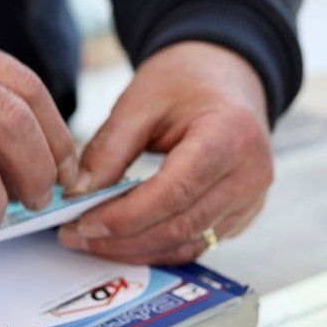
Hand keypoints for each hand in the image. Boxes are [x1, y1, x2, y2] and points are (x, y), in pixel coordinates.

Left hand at [58, 41, 273, 262]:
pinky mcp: (242, 215)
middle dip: (122, 239)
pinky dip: (156, 247)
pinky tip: (122, 240)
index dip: (126, 216)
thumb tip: (78, 196)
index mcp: (230, 136)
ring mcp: (251, 199)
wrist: (225, 76)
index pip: (174, 192)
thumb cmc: (185, 81)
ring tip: (92, 241)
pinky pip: (197, 243)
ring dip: (136, 250)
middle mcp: (249, 174)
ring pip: (187, 244)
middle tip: (75, 236)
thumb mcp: (139, 102)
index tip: (82, 224)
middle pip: (180, 226)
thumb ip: (108, 150)